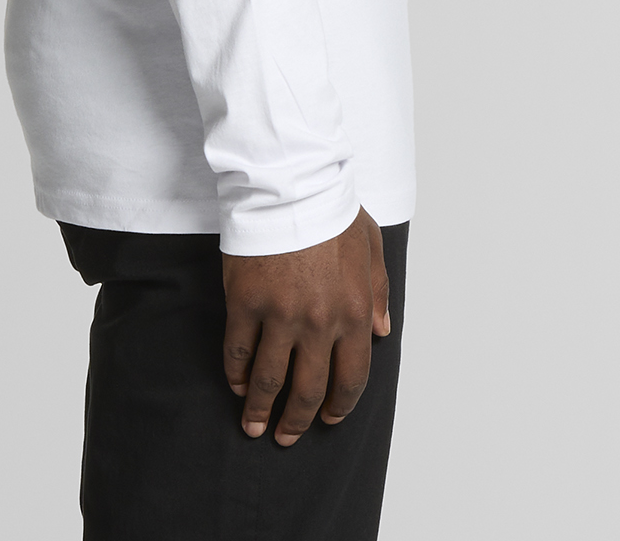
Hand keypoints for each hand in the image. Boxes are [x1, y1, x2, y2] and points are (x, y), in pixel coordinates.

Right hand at [221, 207, 391, 444]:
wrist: (290, 184)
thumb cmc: (332, 209)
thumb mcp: (371, 246)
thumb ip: (379, 292)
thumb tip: (382, 331)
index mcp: (354, 312)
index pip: (351, 378)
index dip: (339, 406)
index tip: (329, 419)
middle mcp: (319, 323)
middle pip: (308, 390)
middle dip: (297, 420)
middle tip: (287, 436)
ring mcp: (280, 315)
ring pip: (270, 380)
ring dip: (261, 409)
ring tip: (254, 426)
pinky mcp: (246, 303)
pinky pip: (239, 351)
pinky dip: (237, 374)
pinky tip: (237, 384)